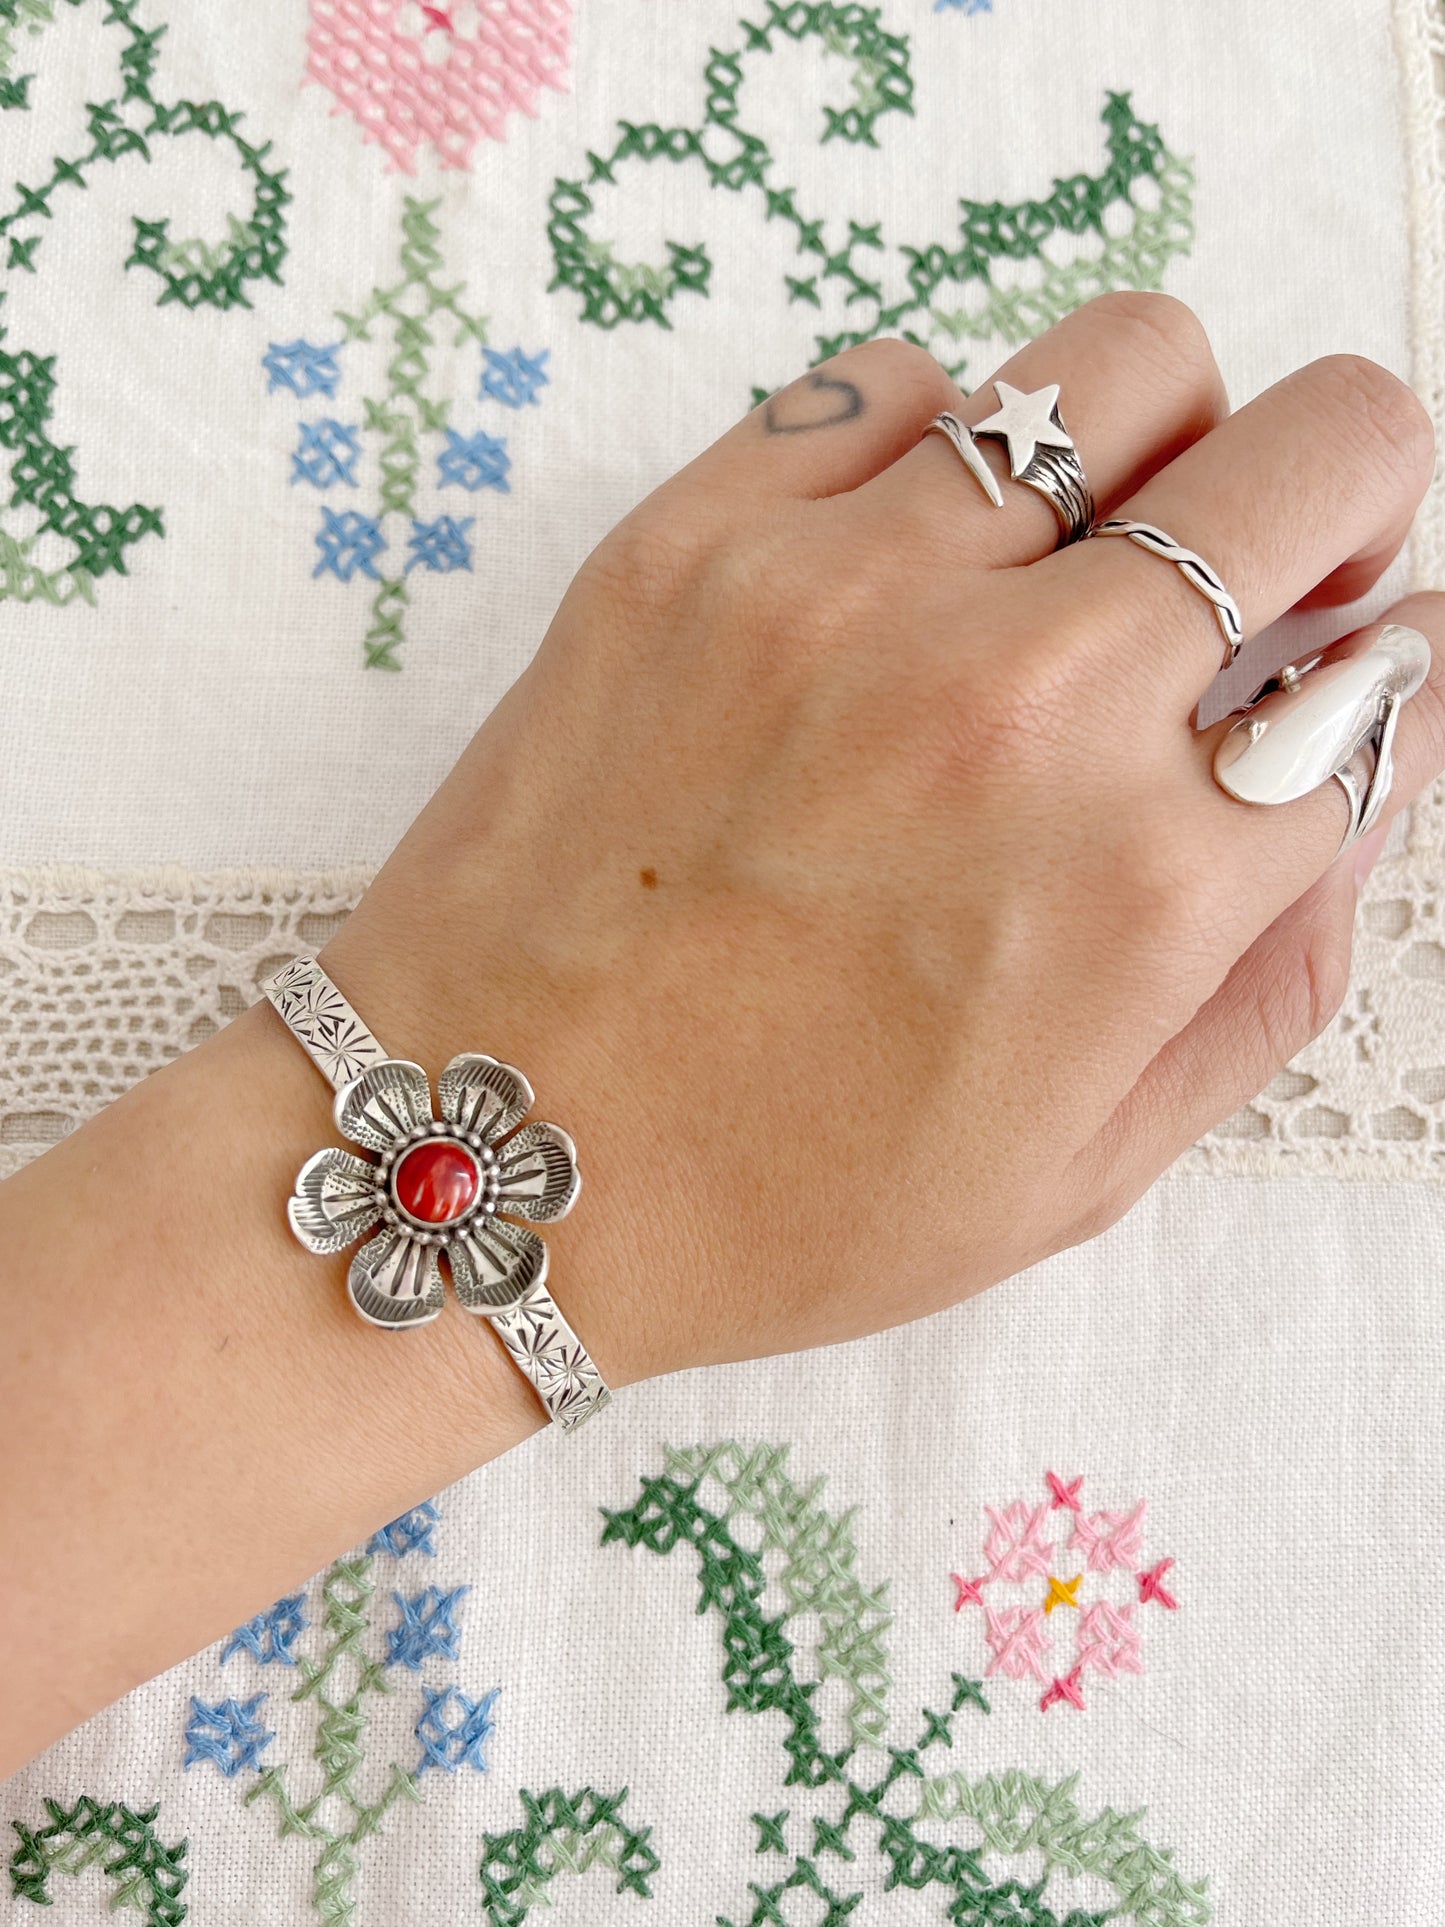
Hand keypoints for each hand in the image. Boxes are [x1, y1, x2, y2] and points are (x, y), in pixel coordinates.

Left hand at [318, 292, 1444, 1386]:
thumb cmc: (779, 1200)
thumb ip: (1266, 977)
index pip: (1387, 673)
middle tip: (1267, 570)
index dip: (1386, 669)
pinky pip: (898, 380)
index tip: (1339, 671)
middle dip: (1338, 498)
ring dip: (1159, 444)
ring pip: (1125, 365)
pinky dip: (947, 444)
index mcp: (1138, 884)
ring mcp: (846, 593)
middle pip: (1317, 449)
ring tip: (1082, 551)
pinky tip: (907, 557)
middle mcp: (1020, 703)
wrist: (484, 1158)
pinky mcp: (695, 538)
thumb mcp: (1077, 1170)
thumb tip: (1359, 774)